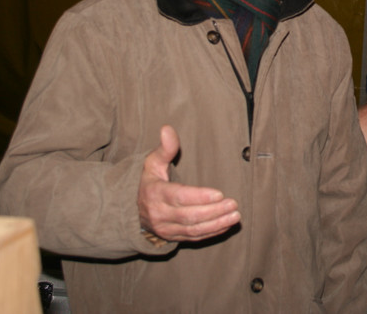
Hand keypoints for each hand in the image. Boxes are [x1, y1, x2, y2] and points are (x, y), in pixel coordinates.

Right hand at [137, 125, 240, 242]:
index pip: (179, 196)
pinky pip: (194, 237)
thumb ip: (165, 148)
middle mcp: (159, 214)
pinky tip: (226, 225)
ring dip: (216, 224)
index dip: (199, 197)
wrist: (131, 210)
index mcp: (155, 193)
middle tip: (233, 204)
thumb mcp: (152, 163)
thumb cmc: (148, 181)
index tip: (219, 193)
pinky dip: (212, 233)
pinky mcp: (173, 237)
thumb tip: (167, 128)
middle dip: (213, 211)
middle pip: (189, 216)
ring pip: (193, 229)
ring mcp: (166, 228)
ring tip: (235, 216)